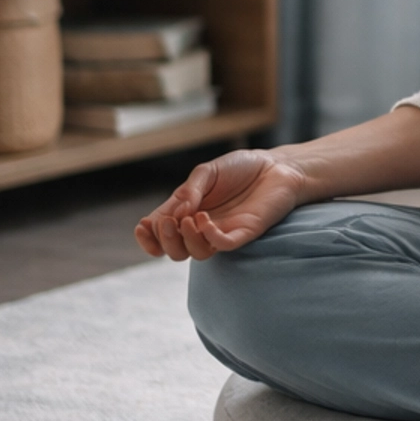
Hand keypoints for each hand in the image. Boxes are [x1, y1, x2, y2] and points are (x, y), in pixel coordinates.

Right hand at [136, 148, 305, 261]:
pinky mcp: (244, 232)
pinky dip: (208, 236)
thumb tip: (176, 212)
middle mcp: (203, 227)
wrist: (277, 166)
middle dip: (164, 240)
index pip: (161, 234)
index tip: (142, 226)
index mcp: (188, 212)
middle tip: (168, 222)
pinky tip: (204, 220)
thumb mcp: (208, 172)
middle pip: (176, 251)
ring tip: (190, 218)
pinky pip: (222, 245)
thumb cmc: (242, 168)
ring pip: (197, 254)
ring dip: (186, 239)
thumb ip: (190, 190)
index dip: (148, 237)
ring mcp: (224, 232)